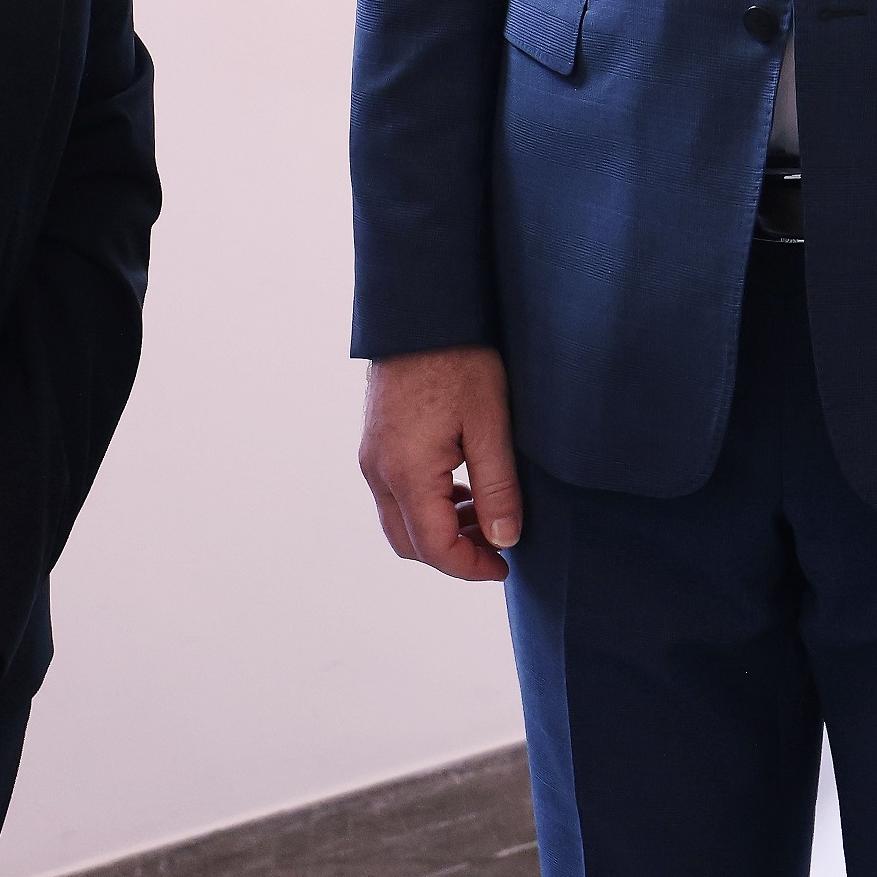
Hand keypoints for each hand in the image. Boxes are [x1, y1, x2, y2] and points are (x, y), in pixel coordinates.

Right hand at [361, 347, 519, 581]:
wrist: (422, 309)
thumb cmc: (460, 358)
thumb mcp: (491, 423)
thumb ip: (497, 487)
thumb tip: (504, 539)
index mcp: (406, 472)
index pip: (434, 548)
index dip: (471, 567)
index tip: (505, 565)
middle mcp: (378, 471)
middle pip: (409, 542)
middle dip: (453, 554)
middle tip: (497, 544)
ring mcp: (371, 456)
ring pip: (398, 521)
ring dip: (439, 530)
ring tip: (485, 514)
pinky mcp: (374, 442)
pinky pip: (394, 494)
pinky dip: (426, 505)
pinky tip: (461, 487)